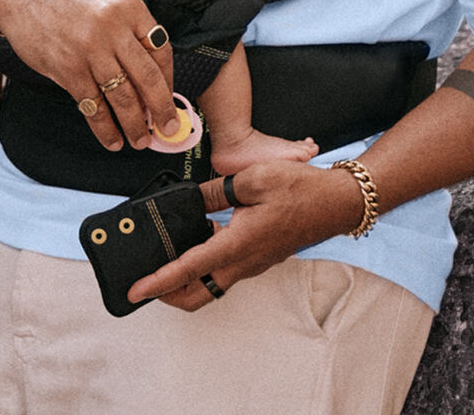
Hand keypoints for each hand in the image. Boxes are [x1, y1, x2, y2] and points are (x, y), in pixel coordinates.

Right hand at [0, 0, 177, 149]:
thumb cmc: (69, 6)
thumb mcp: (108, 5)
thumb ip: (130, 35)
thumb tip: (152, 84)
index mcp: (129, 7)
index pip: (161, 50)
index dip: (168, 81)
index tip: (168, 100)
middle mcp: (113, 26)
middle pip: (148, 77)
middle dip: (161, 109)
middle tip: (168, 129)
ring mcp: (91, 49)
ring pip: (123, 97)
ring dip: (135, 124)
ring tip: (140, 140)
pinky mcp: (69, 69)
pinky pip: (95, 106)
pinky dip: (105, 128)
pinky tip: (112, 139)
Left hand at [127, 159, 366, 310]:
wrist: (338, 202)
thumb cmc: (302, 190)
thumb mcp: (253, 178)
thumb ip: (215, 190)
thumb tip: (192, 199)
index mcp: (238, 244)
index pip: (189, 269)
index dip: (157, 282)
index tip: (135, 291)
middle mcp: (244, 262)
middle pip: (197, 295)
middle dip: (167, 295)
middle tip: (146, 282)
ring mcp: (253, 263)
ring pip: (211, 285)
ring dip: (186, 281)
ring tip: (166, 260)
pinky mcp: (260, 258)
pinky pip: (225, 272)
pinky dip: (204, 266)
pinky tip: (200, 240)